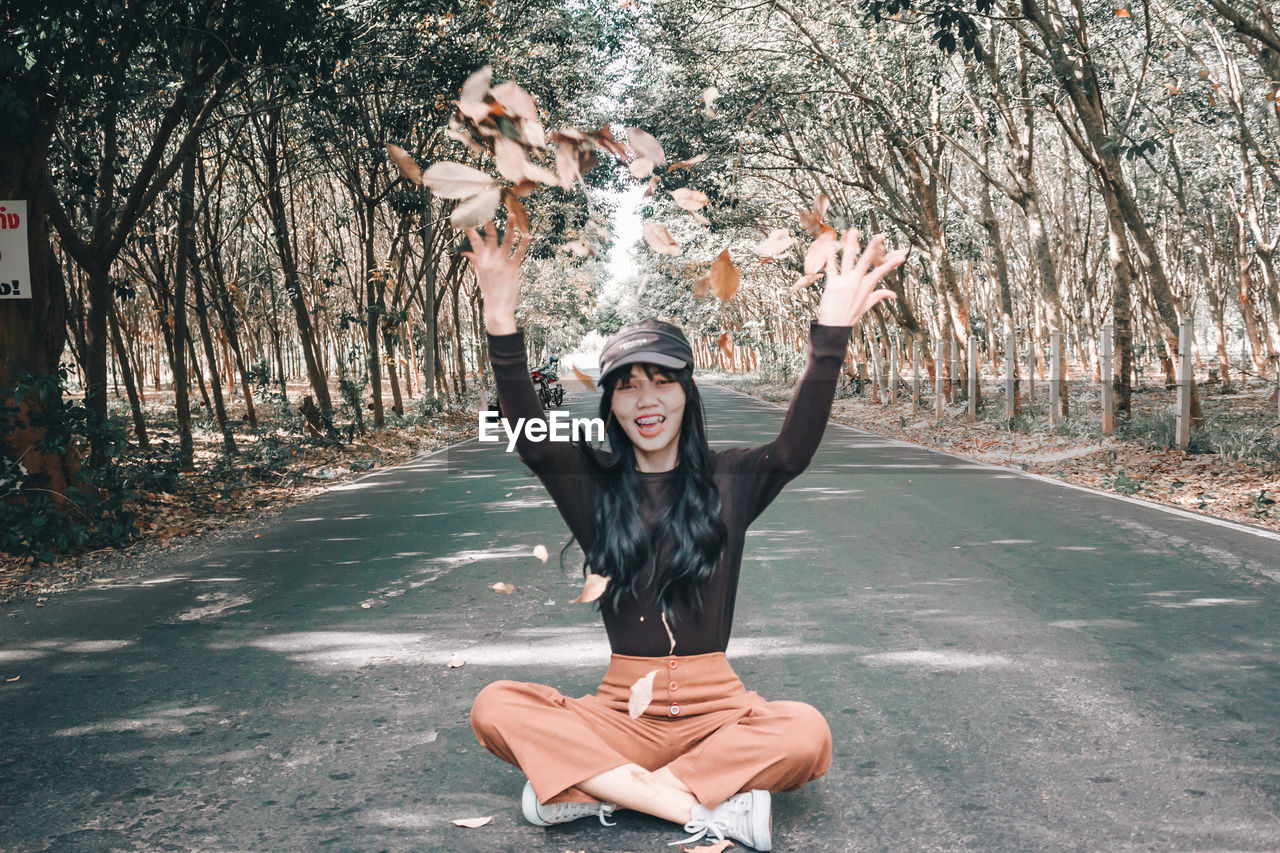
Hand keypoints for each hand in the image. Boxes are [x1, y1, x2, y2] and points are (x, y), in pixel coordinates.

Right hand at [461, 219, 528, 334]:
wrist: (498, 307)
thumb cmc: (489, 291)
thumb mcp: (479, 275)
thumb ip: (474, 261)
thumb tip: (465, 252)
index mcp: (481, 261)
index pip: (475, 242)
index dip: (472, 230)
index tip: (470, 218)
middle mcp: (491, 260)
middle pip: (490, 238)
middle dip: (490, 224)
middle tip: (491, 211)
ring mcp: (502, 263)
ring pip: (506, 241)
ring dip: (510, 227)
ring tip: (512, 215)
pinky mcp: (513, 268)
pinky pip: (519, 254)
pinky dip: (524, 244)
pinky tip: (527, 235)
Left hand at [815, 230, 907, 326]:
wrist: (835, 326)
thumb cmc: (850, 315)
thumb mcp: (866, 305)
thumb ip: (879, 296)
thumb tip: (894, 295)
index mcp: (867, 286)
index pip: (882, 271)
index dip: (892, 264)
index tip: (902, 256)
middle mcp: (857, 282)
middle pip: (867, 261)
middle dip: (874, 247)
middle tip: (880, 236)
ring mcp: (845, 282)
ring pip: (849, 259)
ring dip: (851, 244)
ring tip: (853, 231)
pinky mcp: (832, 284)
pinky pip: (832, 268)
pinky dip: (831, 257)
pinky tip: (830, 247)